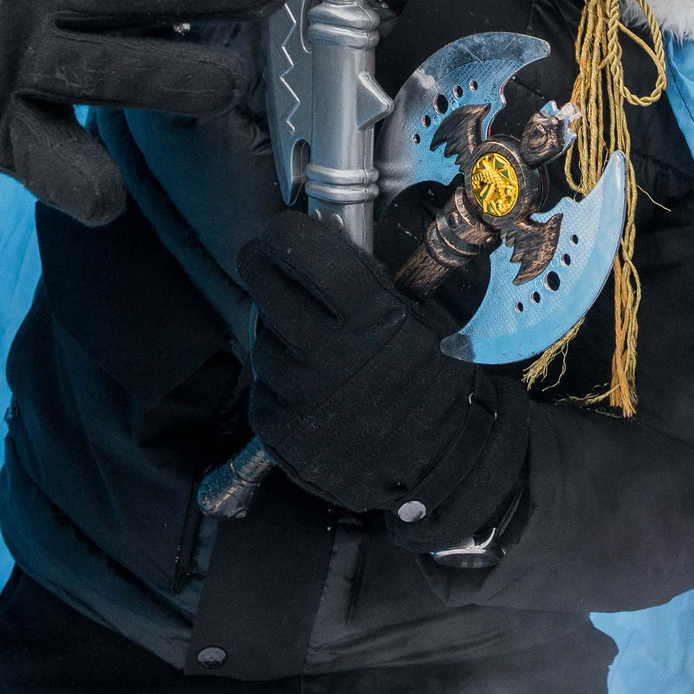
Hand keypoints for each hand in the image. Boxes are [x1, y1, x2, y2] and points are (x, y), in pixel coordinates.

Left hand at [236, 211, 526, 539]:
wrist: (433, 463)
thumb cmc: (431, 383)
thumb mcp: (421, 319)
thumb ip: (372, 283)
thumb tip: (327, 242)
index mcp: (370, 315)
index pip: (300, 248)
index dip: (285, 231)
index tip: (285, 230)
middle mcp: (326, 351)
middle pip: (263, 280)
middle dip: (264, 264)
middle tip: (271, 262)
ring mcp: (296, 391)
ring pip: (259, 333)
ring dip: (273, 325)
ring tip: (302, 333)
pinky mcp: (275, 426)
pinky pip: (261, 380)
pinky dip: (275, 372)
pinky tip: (303, 376)